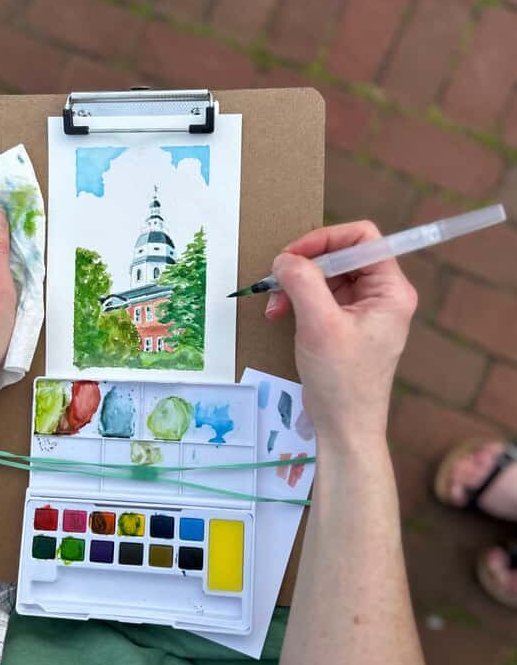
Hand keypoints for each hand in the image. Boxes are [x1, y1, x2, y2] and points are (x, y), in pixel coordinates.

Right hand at [265, 221, 416, 447]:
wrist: (344, 427)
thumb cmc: (342, 381)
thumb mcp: (320, 325)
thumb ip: (304, 283)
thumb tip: (284, 258)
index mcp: (390, 290)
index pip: (362, 238)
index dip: (326, 239)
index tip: (294, 256)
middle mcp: (382, 295)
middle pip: (341, 255)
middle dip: (305, 266)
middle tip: (276, 282)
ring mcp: (364, 310)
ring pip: (326, 275)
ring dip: (296, 284)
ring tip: (275, 305)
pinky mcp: (346, 323)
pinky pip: (319, 296)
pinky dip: (297, 300)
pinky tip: (279, 314)